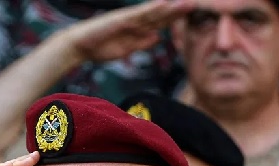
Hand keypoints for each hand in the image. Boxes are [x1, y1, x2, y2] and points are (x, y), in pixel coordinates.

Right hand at [63, 0, 194, 63]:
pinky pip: (139, 14)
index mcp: (139, 27)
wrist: (79, 46)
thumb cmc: (100, 47)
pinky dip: (152, 9)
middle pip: (163, 14)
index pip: (162, 21)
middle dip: (180, 10)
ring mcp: (129, 18)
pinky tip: (164, 4)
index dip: (178, 17)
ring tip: (189, 2)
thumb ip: (142, 42)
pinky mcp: (121, 19)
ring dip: (172, 7)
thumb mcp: (127, 48)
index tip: (195, 14)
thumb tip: (157, 37)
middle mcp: (136, 20)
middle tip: (199, 3)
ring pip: (155, 12)